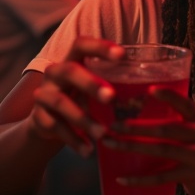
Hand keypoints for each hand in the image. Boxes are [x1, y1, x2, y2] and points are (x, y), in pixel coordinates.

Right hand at [29, 36, 123, 156]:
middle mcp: (55, 72)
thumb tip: (155, 90)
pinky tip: (89, 150)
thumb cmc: (82, 96)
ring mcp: (44, 94)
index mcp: (73, 59)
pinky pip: (56, 127)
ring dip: (84, 119)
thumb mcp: (94, 86)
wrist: (48, 123)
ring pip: (62, 103)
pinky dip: (74, 139)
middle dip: (92, 84)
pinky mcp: (39, 117)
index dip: (101, 47)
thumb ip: (115, 83)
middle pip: (71, 71)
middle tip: (112, 97)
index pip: (83, 44)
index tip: (122, 54)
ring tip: (103, 133)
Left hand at [102, 87, 194, 194]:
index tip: (150, 90)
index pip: (185, 104)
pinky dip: (140, 179)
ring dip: (133, 147)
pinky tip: (122, 178)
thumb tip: (138, 109)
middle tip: (114, 125)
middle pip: (166, 128)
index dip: (170, 96)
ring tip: (112, 144)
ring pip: (162, 150)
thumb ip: (175, 120)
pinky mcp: (190, 176)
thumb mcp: (194, 130)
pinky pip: (162, 177)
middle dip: (137, 127)